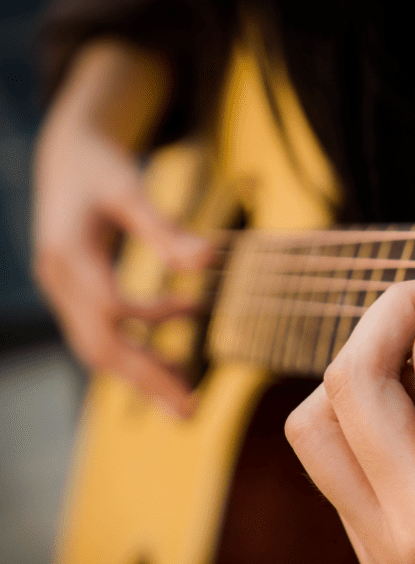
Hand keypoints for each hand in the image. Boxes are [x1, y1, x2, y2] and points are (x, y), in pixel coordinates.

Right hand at [34, 120, 211, 416]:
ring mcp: (60, 292)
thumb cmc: (100, 166)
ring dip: (140, 376)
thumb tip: (207, 260)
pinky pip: (99, 338)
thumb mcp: (131, 188)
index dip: (150, 318)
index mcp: (69, 253)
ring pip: (96, 349)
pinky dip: (133, 354)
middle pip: (98, 344)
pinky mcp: (72, 296)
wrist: (64, 155)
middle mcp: (57, 280)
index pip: (107, 305)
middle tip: (191, 409)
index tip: (193, 310)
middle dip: (146, 378)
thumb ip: (165, 228)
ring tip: (185, 399)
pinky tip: (169, 361)